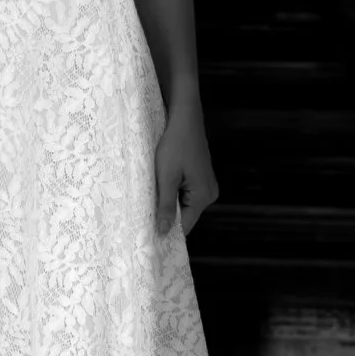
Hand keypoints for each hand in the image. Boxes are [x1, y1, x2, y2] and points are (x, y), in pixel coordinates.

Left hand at [154, 99, 218, 238]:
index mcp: (203, 196)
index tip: (149, 238)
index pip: (185, 226)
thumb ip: (164, 205)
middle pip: (185, 215)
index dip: (167, 232)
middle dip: (166, 215)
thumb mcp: (166, 176)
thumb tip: (163, 232)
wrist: (184, 117)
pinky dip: (172, 192)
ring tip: (150, 197)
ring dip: (167, 202)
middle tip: (144, 216)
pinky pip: (185, 193)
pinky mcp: (201, 177)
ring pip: (183, 204)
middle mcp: (210, 194)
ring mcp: (207, 185)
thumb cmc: (174, 144)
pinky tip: (160, 185)